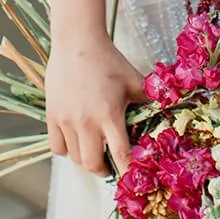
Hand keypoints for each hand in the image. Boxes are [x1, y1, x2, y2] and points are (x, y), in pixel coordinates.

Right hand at [45, 31, 145, 176]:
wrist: (77, 42)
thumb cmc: (109, 60)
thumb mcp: (134, 80)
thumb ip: (149, 101)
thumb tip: (167, 115)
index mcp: (110, 114)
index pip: (120, 155)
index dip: (127, 170)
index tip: (132, 177)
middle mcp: (86, 121)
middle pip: (93, 164)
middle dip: (104, 170)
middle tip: (110, 166)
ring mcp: (66, 120)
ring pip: (74, 157)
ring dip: (86, 158)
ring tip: (94, 150)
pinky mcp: (52, 115)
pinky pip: (57, 147)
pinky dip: (67, 150)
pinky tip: (76, 140)